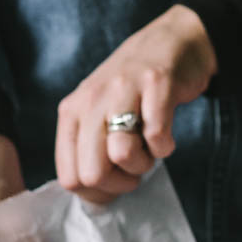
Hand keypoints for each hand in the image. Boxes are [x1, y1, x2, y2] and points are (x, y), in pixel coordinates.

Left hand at [55, 5, 216, 205]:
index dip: (97, 193)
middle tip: (136, 167)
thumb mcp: (98, 115)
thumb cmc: (133, 89)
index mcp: (72, 112)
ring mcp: (122, 90)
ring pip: (121, 155)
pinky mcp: (156, 84)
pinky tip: (166, 133)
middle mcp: (90, 99)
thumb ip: (90, 151)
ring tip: (150, 146)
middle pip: (92, 174)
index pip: (69, 177)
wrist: (172, 41)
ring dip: (144, 163)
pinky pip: (157, 136)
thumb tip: (96, 200)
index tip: (116, 181)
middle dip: (120, 183)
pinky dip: (166, 145)